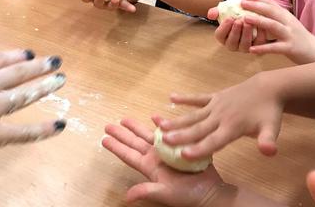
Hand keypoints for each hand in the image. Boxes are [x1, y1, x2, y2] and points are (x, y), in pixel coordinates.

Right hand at [0, 18, 66, 161]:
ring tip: (61, 80)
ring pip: (23, 96)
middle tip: (56, 62)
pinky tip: (60, 125)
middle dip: (38, 67)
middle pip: (16, 74)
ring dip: (43, 88)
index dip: (15, 57)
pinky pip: (22, 133)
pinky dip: (42, 130)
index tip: (30, 53)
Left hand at [103, 118, 228, 205]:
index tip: (104, 139)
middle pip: (135, 142)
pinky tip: (155, 118)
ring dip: (137, 127)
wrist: (210, 192)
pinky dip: (162, 124)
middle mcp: (156, 158)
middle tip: (109, 125)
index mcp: (150, 167)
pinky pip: (168, 133)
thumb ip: (146, 191)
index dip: (116, 147)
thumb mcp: (165, 193)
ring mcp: (167, 152)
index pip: (129, 155)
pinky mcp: (179, 147)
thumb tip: (127, 196)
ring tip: (125, 119)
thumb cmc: (188, 195)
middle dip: (122, 134)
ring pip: (148, 136)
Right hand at [158, 75, 282, 160]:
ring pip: (194, 115)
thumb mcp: (272, 129)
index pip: (214, 141)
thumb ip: (268, 141)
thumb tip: (269, 152)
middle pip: (198, 129)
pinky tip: (171, 97)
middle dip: (180, 135)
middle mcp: (220, 117)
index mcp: (232, 127)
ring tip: (160, 124)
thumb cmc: (269, 112)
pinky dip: (185, 98)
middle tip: (163, 140)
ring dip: (177, 120)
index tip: (183, 155)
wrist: (268, 88)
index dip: (199, 149)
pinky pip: (198, 98)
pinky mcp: (215, 97)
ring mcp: (216, 105)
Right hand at [207, 5, 266, 53]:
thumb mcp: (225, 10)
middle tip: (239, 21)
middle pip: (231, 43)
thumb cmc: (235, 13)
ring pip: (244, 45)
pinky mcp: (257, 46)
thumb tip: (211, 14)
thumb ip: (216, 12)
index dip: (224, 27)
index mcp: (222, 37)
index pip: (220, 35)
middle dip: (235, 32)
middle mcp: (232, 45)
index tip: (229, 18)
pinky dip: (259, 35)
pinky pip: (258, 43)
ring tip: (249, 23)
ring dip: (246, 34)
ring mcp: (244, 47)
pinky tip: (260, 25)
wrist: (249, 14)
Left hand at [208, 0, 314, 63]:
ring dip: (259, 21)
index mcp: (286, 16)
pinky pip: (275, 47)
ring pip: (273, 26)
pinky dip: (263, 48)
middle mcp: (288, 22)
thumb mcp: (287, 24)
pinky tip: (251, 49)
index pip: (271, 4)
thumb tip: (258, 9)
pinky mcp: (290, 48)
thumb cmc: (297, 37)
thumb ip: (275, 17)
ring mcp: (289, 34)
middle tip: (242, 3)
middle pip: (272, 11)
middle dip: (256, 5)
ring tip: (245, 18)